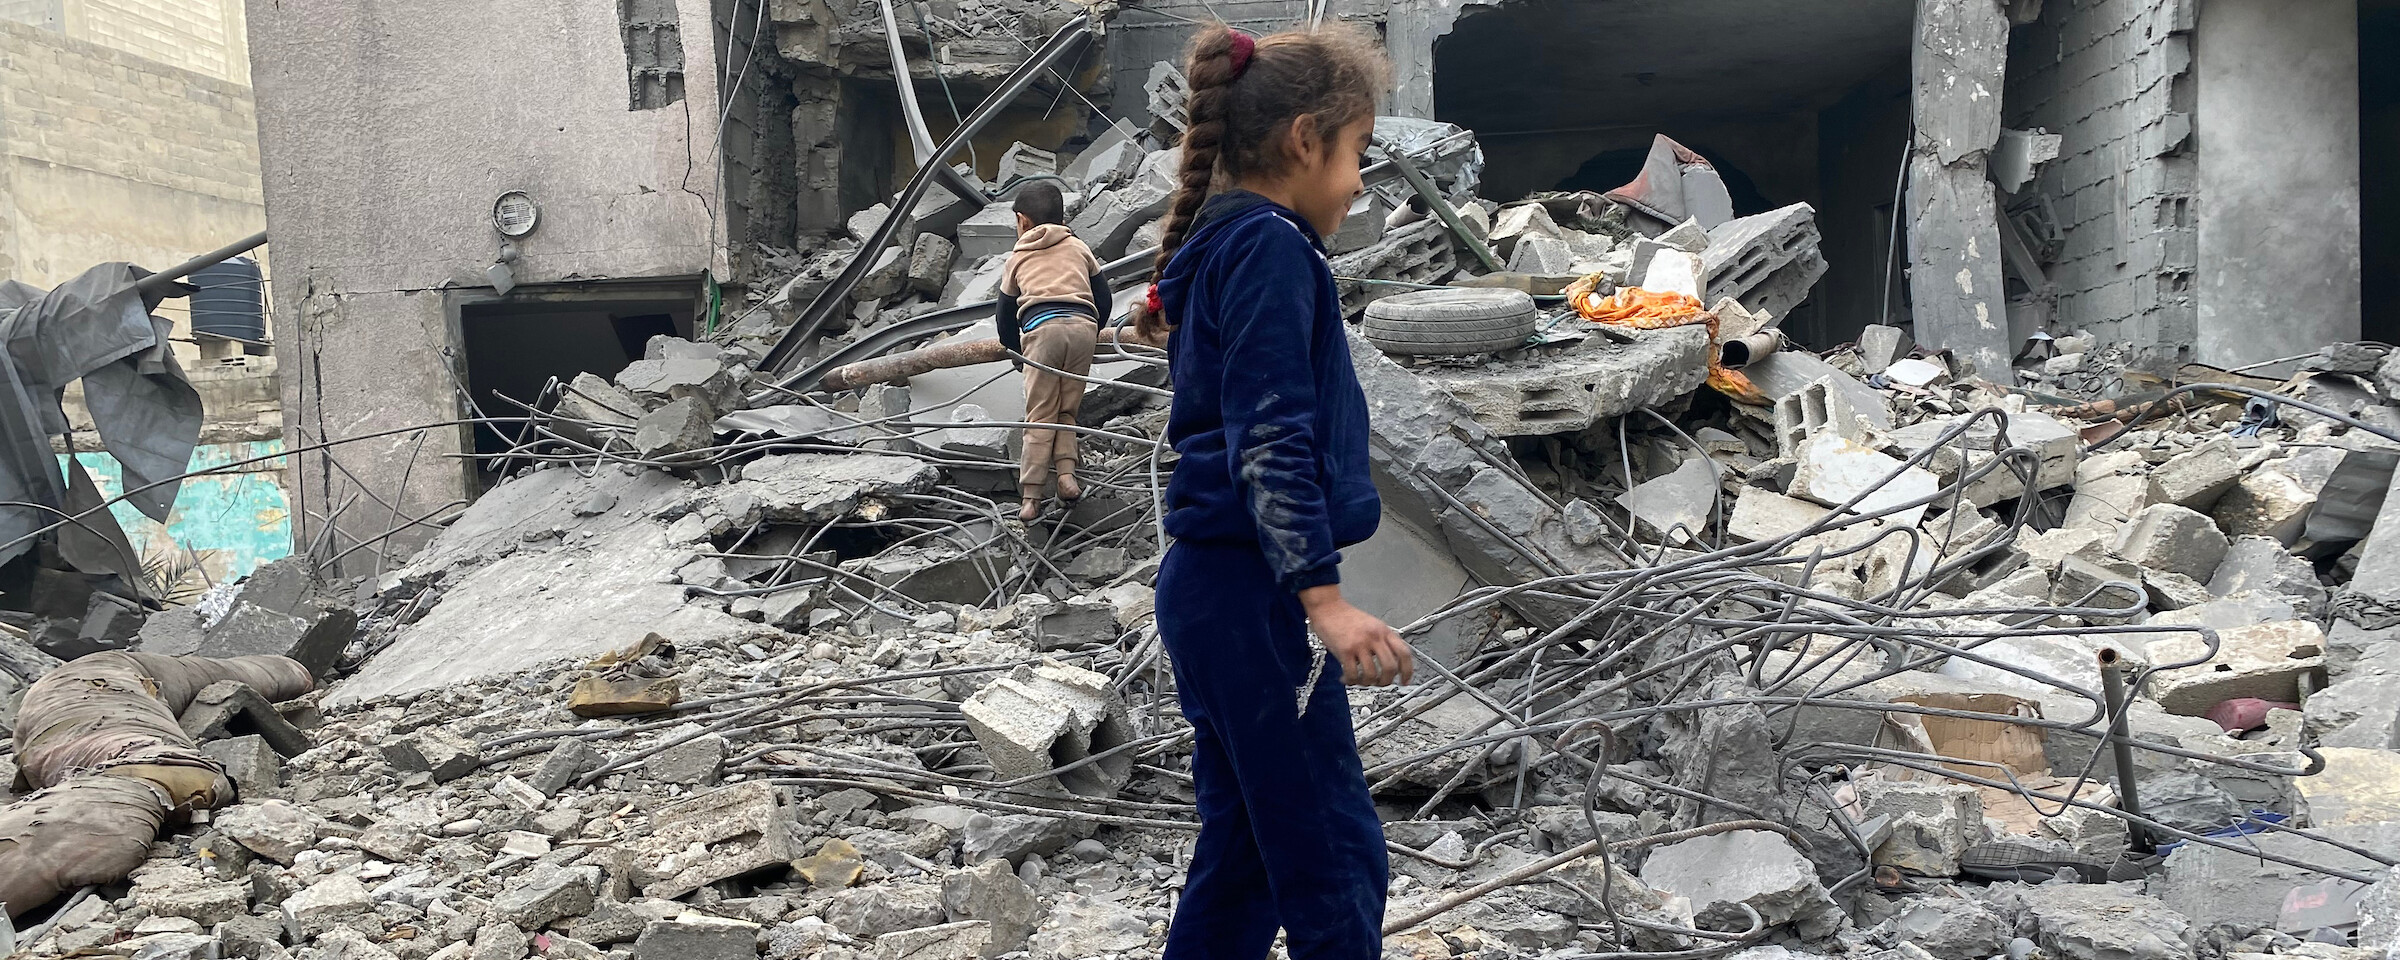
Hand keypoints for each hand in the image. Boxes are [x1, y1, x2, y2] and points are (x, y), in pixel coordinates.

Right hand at [1299, 586, 1413, 686]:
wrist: (1328, 607)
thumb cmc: (1347, 617)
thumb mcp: (1372, 625)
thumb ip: (1382, 641)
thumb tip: (1390, 664)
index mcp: (1384, 631)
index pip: (1404, 653)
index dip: (1408, 670)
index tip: (1404, 681)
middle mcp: (1374, 637)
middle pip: (1390, 667)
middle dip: (1386, 681)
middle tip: (1379, 683)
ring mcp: (1360, 644)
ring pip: (1372, 674)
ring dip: (1367, 683)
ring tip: (1360, 680)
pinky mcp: (1345, 650)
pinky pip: (1353, 674)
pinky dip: (1351, 681)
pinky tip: (1346, 677)